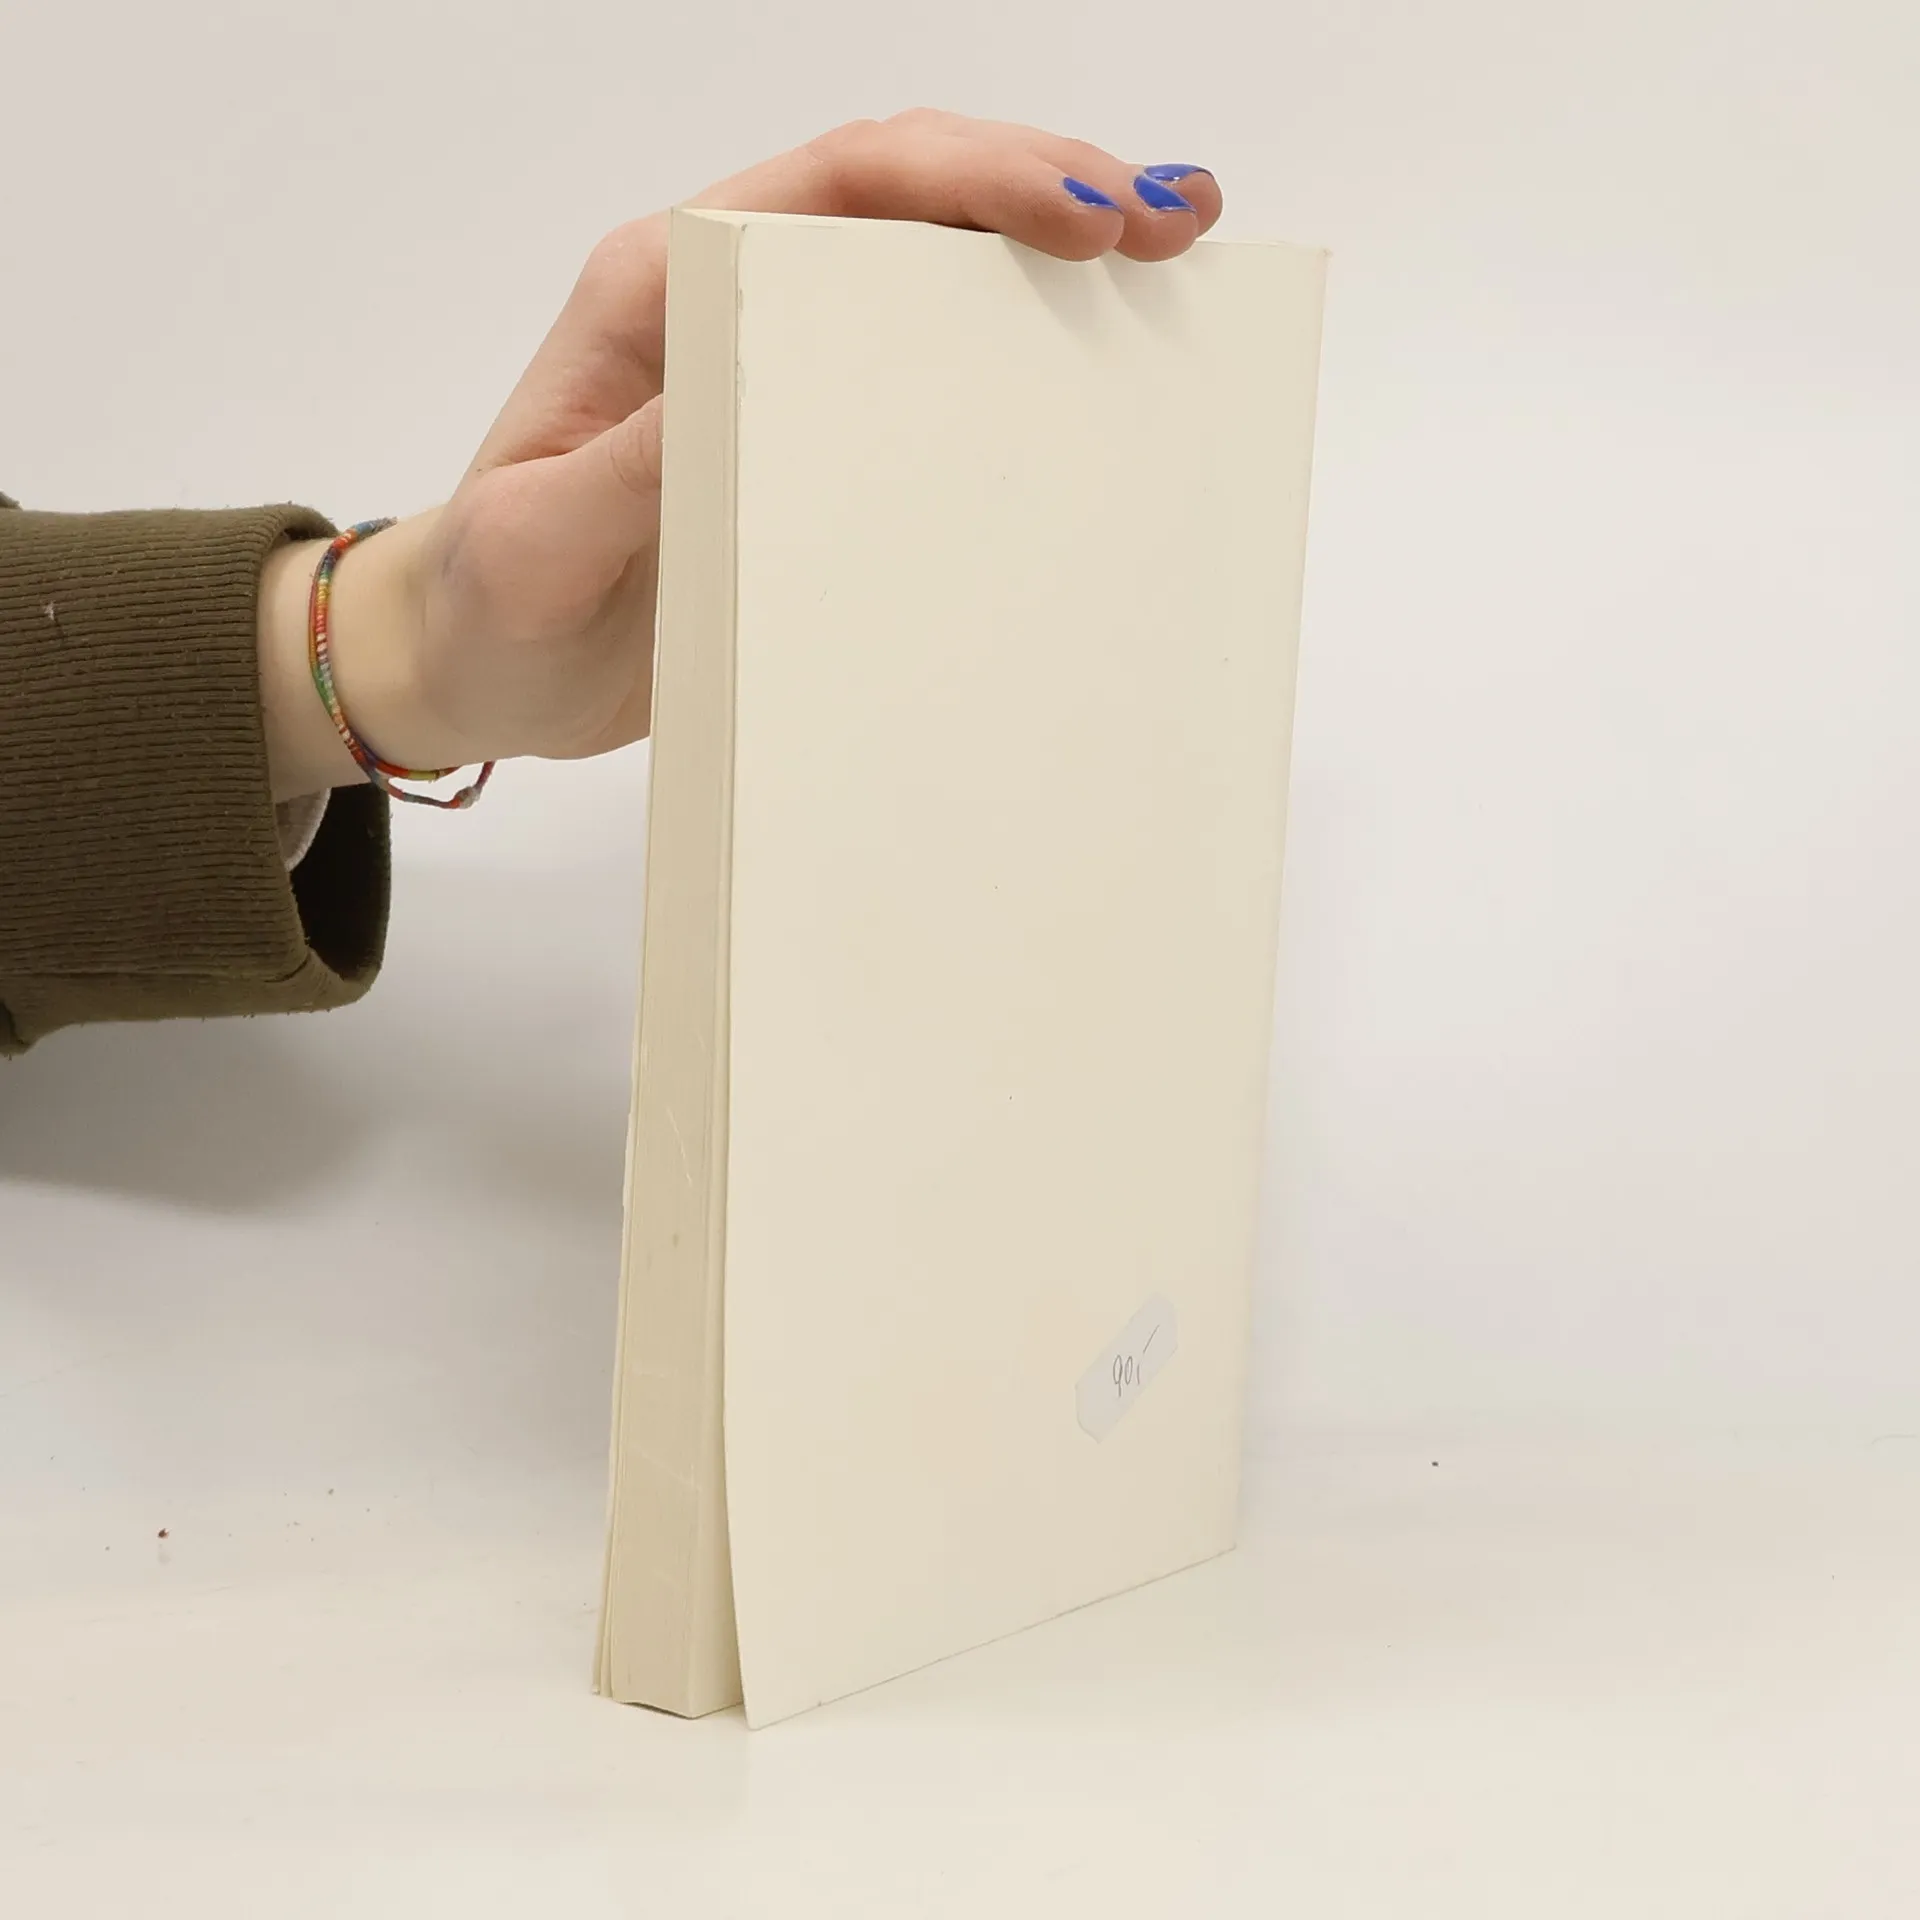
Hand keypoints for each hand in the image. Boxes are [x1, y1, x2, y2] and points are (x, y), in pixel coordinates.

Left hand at [260, 114, 1221, 797]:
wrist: (472, 667)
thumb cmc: (490, 606)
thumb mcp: (538, 548)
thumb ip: (625, 475)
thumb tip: (744, 397)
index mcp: (661, 291)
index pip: (837, 187)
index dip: (969, 179)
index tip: (1082, 213)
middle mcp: (727, 303)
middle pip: (907, 197)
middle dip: (1047, 186)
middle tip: (1172, 221)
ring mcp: (773, 368)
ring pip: (929, 270)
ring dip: (1047, 255)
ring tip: (1170, 262)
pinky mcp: (802, 442)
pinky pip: (923, 373)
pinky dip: (1012, 352)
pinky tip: (1089, 365)